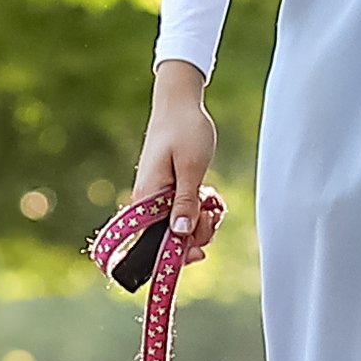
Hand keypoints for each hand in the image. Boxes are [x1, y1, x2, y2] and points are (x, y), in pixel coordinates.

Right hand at [130, 64, 226, 255]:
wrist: (180, 103)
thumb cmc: (185, 130)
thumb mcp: (191, 168)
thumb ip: (185, 202)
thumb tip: (181, 235)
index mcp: (147, 198)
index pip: (149, 244)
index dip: (173, 257)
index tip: (200, 252)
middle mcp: (148, 202)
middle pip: (169, 240)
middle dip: (196, 235)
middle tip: (212, 214)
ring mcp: (158, 197)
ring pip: (181, 227)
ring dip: (202, 221)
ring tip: (212, 199)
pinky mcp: (169, 192)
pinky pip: (185, 212)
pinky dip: (200, 209)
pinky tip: (209, 195)